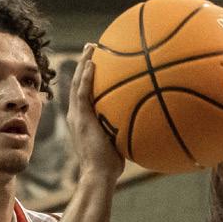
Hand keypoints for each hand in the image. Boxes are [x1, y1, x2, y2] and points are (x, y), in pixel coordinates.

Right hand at [67, 43, 124, 183]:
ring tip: (91, 47)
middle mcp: (76, 115)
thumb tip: (146, 122)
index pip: (83, 94)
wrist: (99, 174)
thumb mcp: (118, 143)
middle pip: (78, 83)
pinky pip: (82, 92)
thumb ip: (125, 129)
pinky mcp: (80, 118)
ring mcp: (76, 115)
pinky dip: (86, 76)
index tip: (96, 62)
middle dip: (84, 64)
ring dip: (84, 63)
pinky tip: (93, 63)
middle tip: (91, 48)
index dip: (87, 77)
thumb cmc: (110, 166)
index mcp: (82, 120)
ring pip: (78, 83)